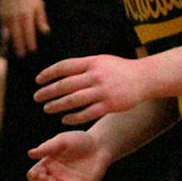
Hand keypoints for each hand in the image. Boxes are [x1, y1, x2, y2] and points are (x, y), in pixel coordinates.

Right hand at [0, 0, 47, 55]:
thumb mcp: (39, 4)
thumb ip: (41, 19)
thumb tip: (45, 32)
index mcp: (27, 15)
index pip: (29, 34)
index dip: (30, 43)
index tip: (32, 51)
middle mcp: (16, 18)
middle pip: (18, 37)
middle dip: (20, 47)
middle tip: (22, 56)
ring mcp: (7, 17)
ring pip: (9, 34)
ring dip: (12, 43)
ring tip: (14, 51)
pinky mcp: (1, 16)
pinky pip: (3, 29)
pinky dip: (6, 35)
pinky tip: (8, 40)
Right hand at [27, 130, 110, 180]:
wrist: (99, 145)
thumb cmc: (79, 140)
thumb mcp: (62, 141)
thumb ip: (47, 148)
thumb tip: (30, 153)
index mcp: (47, 164)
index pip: (35, 175)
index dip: (33, 176)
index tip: (38, 173)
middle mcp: (56, 176)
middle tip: (48, 179)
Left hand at [33, 54, 147, 124]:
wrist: (145, 78)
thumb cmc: (119, 69)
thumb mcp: (101, 61)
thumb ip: (82, 66)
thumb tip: (60, 71)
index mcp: (91, 62)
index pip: (64, 67)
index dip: (48, 73)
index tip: (38, 81)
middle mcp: (96, 76)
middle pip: (65, 84)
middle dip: (48, 92)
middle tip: (36, 97)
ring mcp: (103, 91)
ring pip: (74, 100)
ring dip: (57, 105)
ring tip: (47, 108)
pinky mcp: (110, 105)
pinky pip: (88, 113)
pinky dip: (74, 117)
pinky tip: (64, 120)